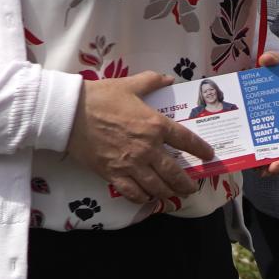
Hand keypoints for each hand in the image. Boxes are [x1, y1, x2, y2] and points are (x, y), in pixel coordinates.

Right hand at [66, 74, 216, 209]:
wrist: (70, 113)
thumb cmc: (100, 97)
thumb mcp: (130, 84)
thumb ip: (152, 82)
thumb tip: (169, 79)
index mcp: (156, 125)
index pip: (187, 141)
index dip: (200, 150)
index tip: (208, 156)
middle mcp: (148, 148)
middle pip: (174, 172)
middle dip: (186, 183)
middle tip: (192, 188)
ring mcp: (131, 164)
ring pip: (156, 186)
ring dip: (167, 193)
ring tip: (173, 196)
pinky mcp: (112, 174)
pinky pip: (132, 193)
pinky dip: (142, 198)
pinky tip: (147, 198)